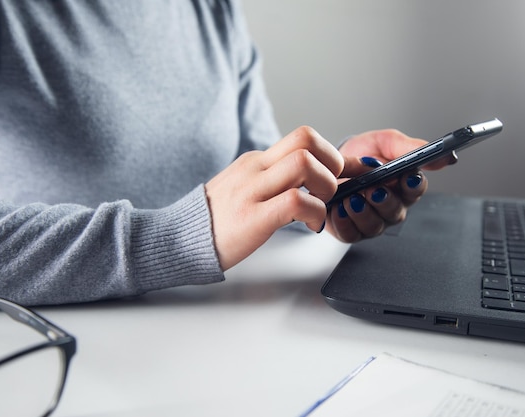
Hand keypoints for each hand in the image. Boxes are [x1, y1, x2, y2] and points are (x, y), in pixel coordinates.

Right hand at [205, 126, 342, 269]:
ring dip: (326, 187)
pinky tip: (309, 226)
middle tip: (330, 189)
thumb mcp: (248, 188)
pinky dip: (315, 213)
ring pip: (304, 164)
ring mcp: (252, 190)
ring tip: (319, 207)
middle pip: (306, 138)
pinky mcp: (253, 217)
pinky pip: (296, 201)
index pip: (303, 138)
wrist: (180, 239)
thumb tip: (316, 179)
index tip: (344, 174)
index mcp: (257, 160)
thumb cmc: (219, 219)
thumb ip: (278, 180)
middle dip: (333, 162)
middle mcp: (255, 168)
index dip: (332, 154)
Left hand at [326, 129, 454, 241]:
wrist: (331, 163)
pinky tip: (339, 209)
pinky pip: (350, 234)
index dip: (413, 185)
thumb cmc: (362, 153)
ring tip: (351, 198)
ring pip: (374, 227)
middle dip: (384, 201)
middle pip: (395, 212)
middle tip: (372, 190)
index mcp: (403, 186)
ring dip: (363, 213)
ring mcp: (370, 221)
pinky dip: (344, 223)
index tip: (408, 177)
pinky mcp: (349, 230)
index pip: (416, 189)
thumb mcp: (385, 142)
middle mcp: (390, 207)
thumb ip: (411, 148)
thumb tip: (445, 158)